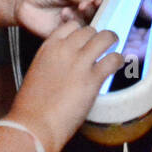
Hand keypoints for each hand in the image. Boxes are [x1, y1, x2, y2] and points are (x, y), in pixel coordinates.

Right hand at [8, 20, 121, 151]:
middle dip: (97, 37)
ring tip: (114, 49)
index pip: (71, 26)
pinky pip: (113, 59)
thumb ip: (53, 62)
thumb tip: (66, 65)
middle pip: (90, 30)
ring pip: (105, 38)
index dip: (81, 32)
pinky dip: (119, 60)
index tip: (86, 40)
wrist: (34, 124)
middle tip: (102, 47)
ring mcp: (79, 62)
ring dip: (112, 42)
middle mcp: (65, 49)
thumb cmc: (32, 105)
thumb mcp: (38, 72)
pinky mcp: (93, 78)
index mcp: (49, 47)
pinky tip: (118, 65)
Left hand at [13, 0, 103, 37]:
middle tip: (82, 7)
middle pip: (97, 15)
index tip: (97, 2)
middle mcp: (82, 11)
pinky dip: (71, 26)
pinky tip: (62, 17)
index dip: (102, 2)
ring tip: (66, 11)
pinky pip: (75, 35)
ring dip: (79, 18)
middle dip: (92, 11)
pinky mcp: (65, 34)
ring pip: (88, 26)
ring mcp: (74, 23)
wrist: (21, 2)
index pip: (100, 1)